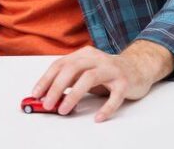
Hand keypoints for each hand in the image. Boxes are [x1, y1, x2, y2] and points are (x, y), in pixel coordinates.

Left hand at [31, 41, 173, 121]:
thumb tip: (48, 95)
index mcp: (83, 54)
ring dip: (74, 95)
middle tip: (47, 104)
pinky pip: (115, 96)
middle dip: (56, 87)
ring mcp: (111, 69)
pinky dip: (106, 108)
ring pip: (89, 78)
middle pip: (72, 69)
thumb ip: (69, 80)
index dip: (46, 79)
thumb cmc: (106, 72)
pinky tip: (97, 118)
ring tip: (64, 110)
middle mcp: (96, 58)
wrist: (138, 67)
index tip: (36, 93)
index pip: (60, 64)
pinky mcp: (125, 82)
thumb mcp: (85, 72)